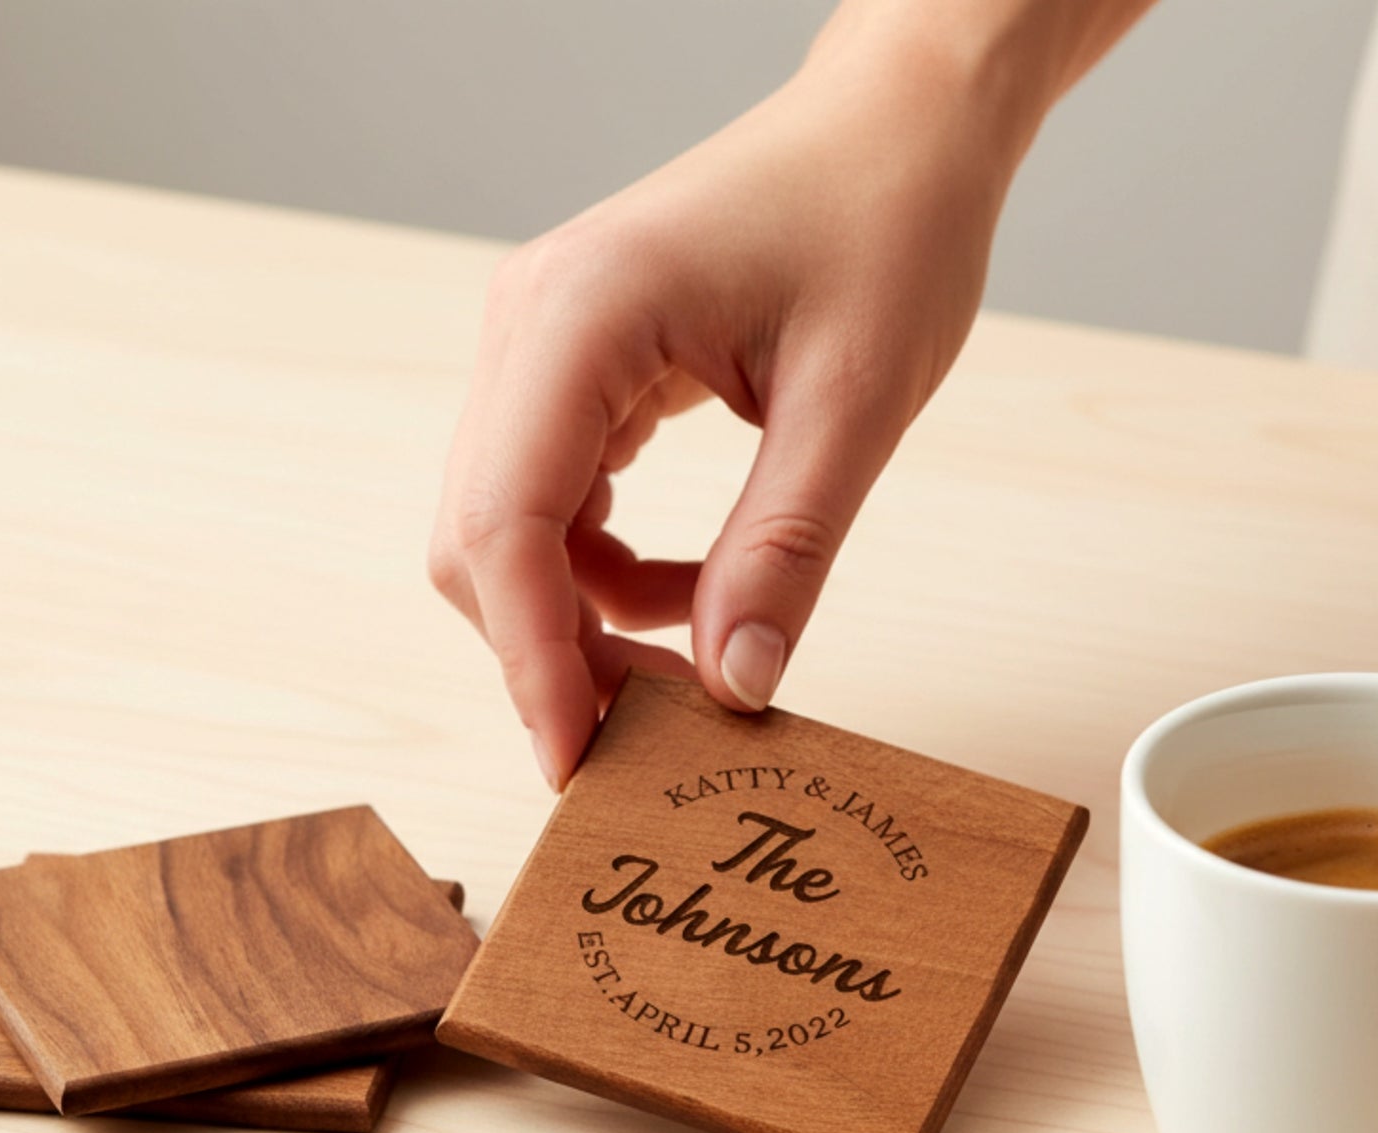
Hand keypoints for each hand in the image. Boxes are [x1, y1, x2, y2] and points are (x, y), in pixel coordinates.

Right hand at [429, 29, 1021, 788]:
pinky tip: (694, 590)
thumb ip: (786, 551)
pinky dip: (607, 576)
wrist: (898, 125)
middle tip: (654, 736)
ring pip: (507, 534)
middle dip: (551, 653)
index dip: (532, 660)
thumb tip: (736, 688)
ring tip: (695, 664)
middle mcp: (531, 327)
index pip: (503, 523)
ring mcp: (542, 348)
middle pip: (479, 540)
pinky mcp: (576, 371)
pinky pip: (554, 507)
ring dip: (582, 622)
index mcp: (578, 315)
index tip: (579, 763)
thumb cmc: (887, 221)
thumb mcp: (856, 401)